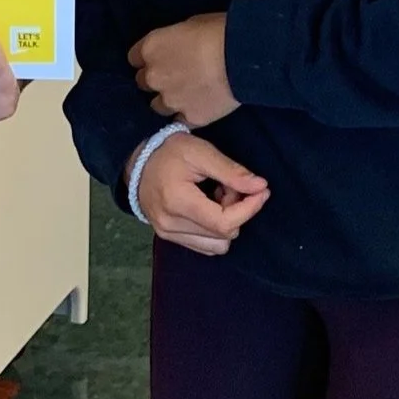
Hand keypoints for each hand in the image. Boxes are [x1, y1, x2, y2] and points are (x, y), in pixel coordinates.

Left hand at [130, 13, 236, 127]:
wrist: (242, 57)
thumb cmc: (219, 31)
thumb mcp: (189, 25)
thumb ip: (174, 41)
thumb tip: (178, 48)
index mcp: (150, 48)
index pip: (134, 59)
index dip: (149, 59)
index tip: (162, 59)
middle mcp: (154, 76)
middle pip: (143, 83)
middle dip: (157, 80)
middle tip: (177, 76)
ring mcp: (170, 100)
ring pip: (157, 106)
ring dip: (168, 101)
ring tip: (188, 95)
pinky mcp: (189, 117)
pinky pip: (181, 120)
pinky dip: (187, 115)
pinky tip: (200, 108)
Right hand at [136, 132, 268, 255]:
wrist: (138, 162)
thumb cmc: (170, 152)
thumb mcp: (201, 152)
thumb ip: (231, 171)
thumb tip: (260, 187)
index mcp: (178, 202)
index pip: (224, 223)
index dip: (249, 209)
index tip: (261, 190)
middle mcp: (170, 225)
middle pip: (224, 235)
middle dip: (237, 212)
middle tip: (228, 187)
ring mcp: (168, 234)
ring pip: (217, 245)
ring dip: (226, 223)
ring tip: (217, 198)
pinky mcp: (169, 237)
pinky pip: (205, 246)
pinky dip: (214, 231)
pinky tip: (208, 209)